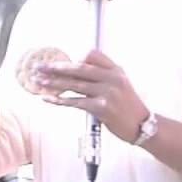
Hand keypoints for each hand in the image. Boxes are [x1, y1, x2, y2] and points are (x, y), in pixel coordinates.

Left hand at [33, 49, 150, 141]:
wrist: (143, 126)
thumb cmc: (126, 105)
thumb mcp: (119, 84)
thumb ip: (100, 76)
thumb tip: (72, 68)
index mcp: (115, 70)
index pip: (92, 55)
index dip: (74, 57)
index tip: (56, 59)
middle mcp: (113, 78)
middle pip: (78, 68)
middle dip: (56, 67)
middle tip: (39, 67)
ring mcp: (108, 93)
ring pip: (74, 85)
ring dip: (53, 83)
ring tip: (38, 81)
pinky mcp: (102, 108)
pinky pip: (75, 102)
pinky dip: (58, 100)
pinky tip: (47, 98)